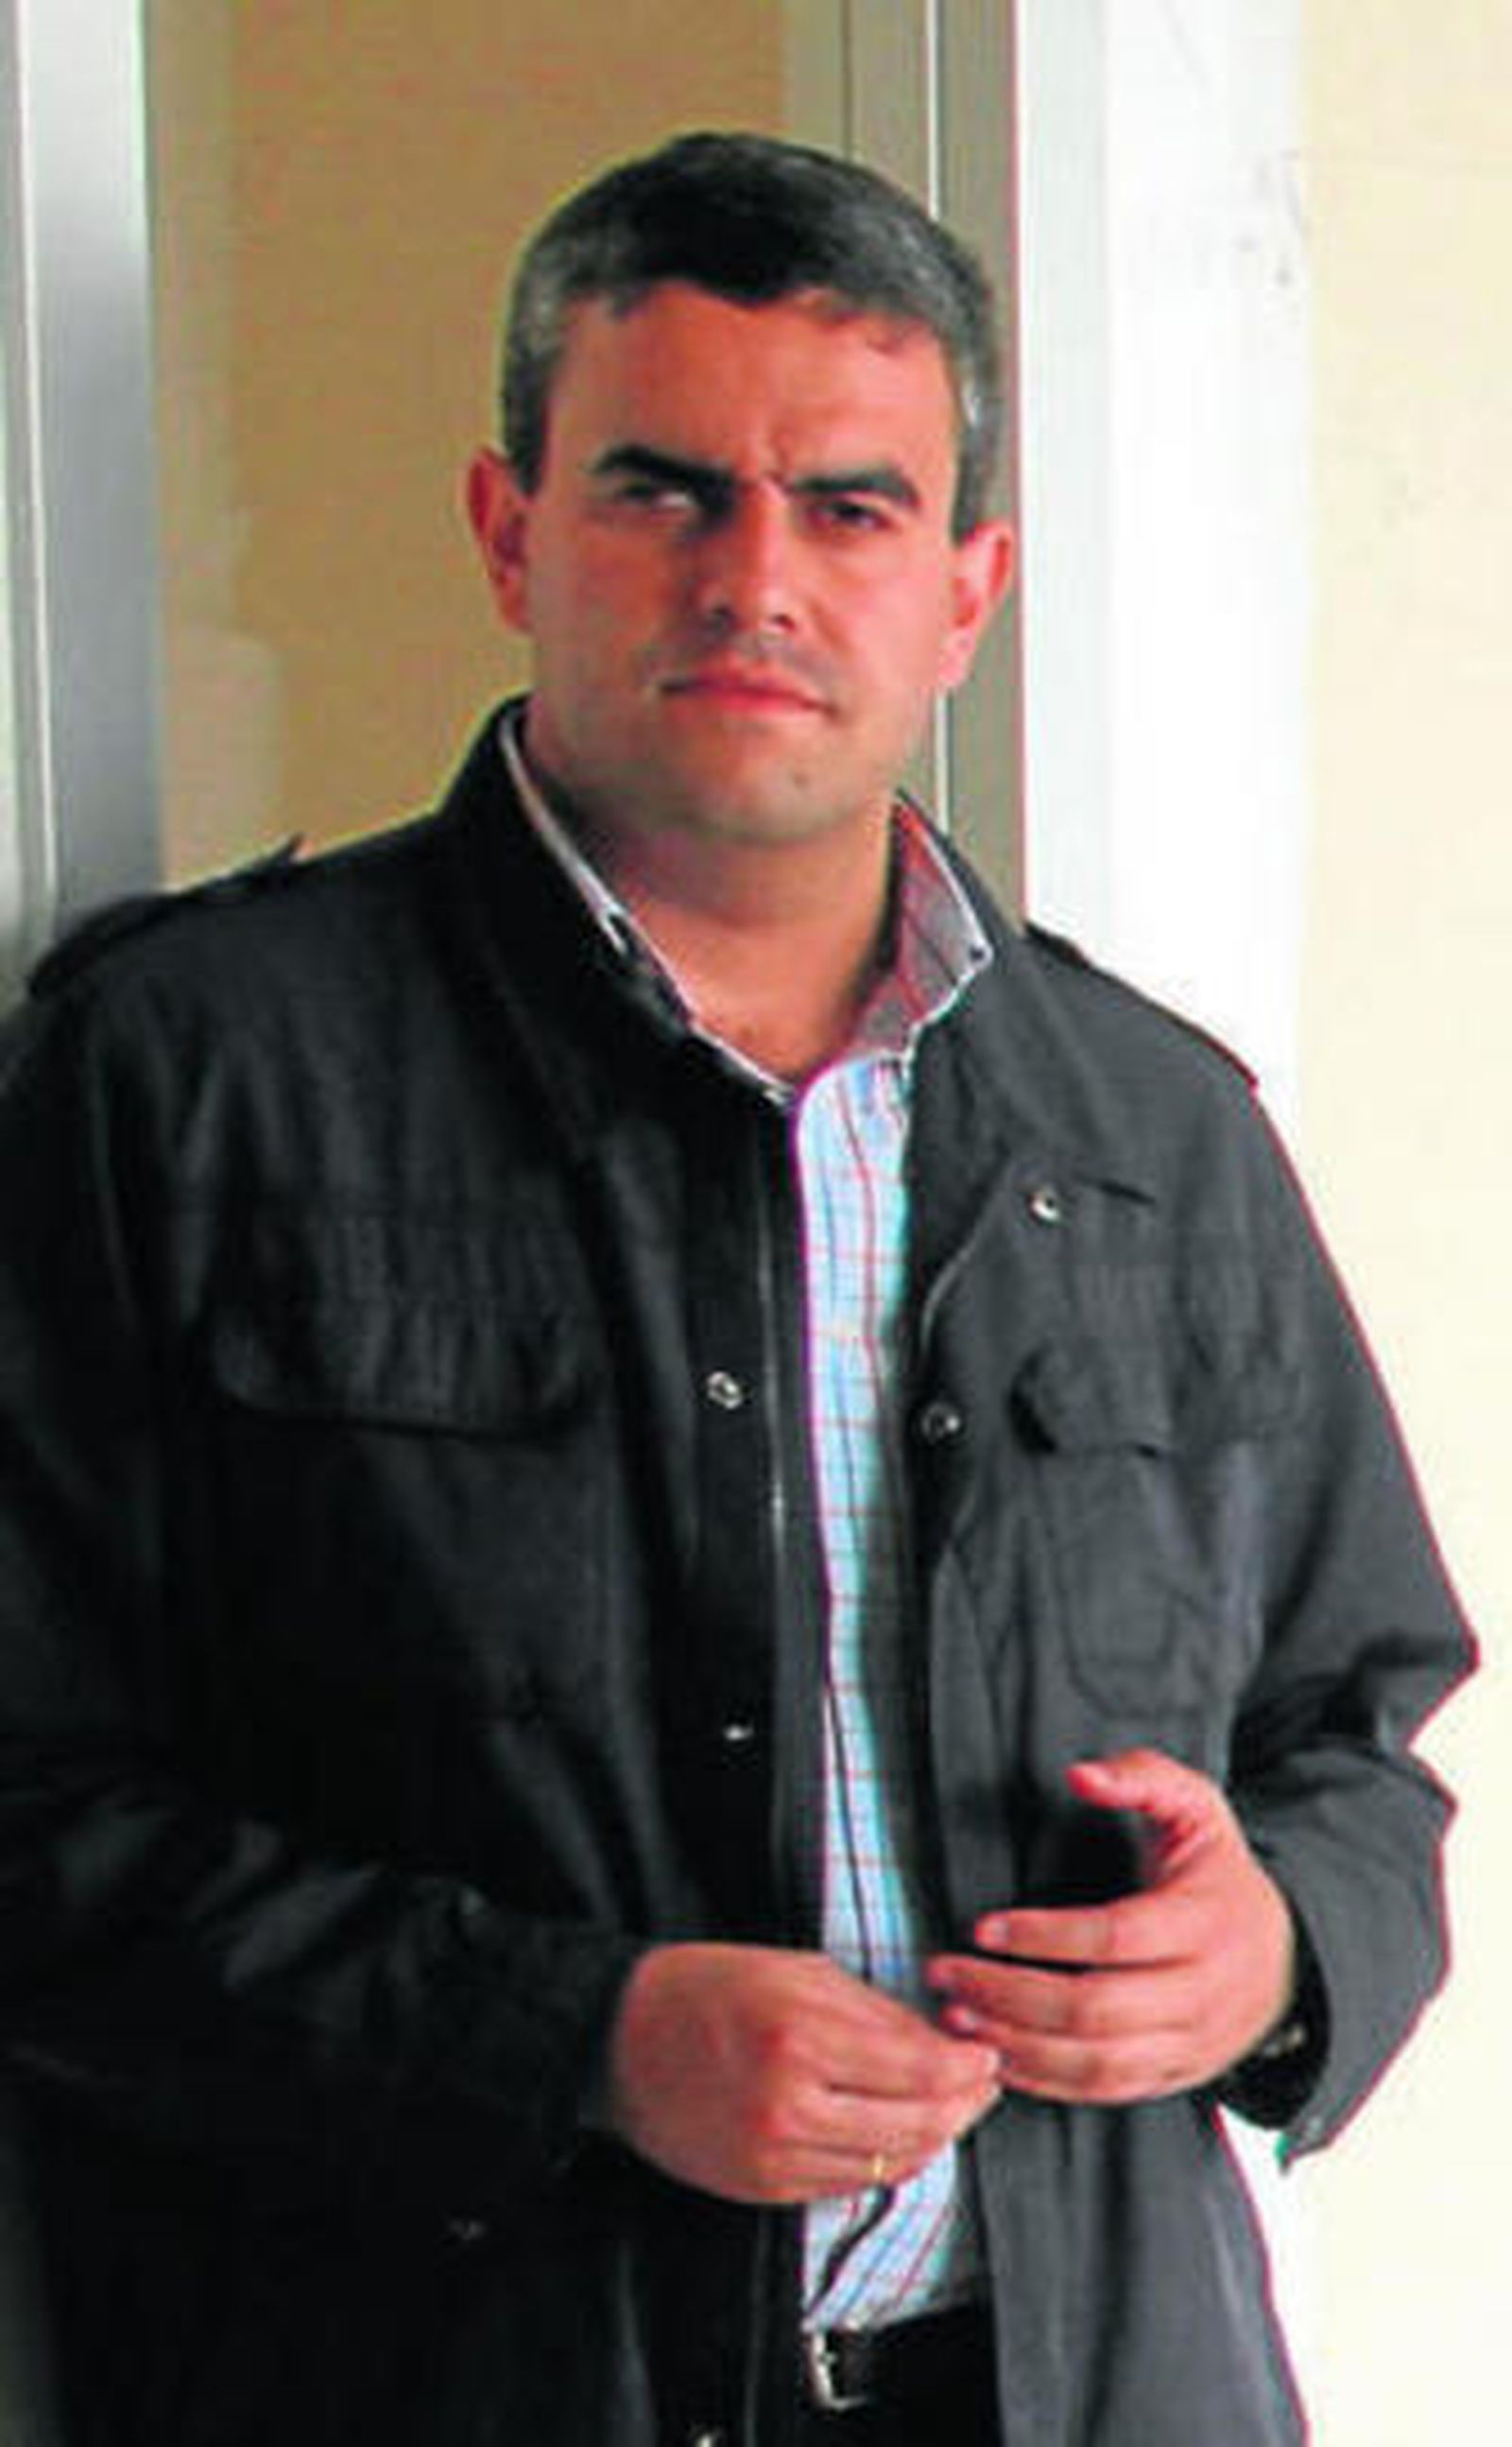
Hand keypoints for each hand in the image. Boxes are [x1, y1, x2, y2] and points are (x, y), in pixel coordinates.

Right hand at [606, 1942, 1000, 2205]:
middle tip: (981, 2082)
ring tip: (949, 2107)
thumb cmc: (708, 1989)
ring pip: (891, 2163)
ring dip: (933, 2136)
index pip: (920, 2070)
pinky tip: (899, 2132)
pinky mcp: (762, 2188)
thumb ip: (874, 2012)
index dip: (968, 2066)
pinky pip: (850, 2183)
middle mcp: (789, 2106)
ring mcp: (775, 2156)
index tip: (986, 2052)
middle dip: (964, 2105)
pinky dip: (888, 2160)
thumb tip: (943, 2044)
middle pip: (917, 2125)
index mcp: (799, 2037)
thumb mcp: (797, 1972)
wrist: (620, 2041)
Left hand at [926, 1749, 1296, 2105]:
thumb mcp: (1197, 1808)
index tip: (982, 1928)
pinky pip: (1105, 2092)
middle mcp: (1202, 1992)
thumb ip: (1142, 1777)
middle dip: (1010, 1995)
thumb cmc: (1220, 1875)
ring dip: (1018, 2045)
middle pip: (1095, 2009)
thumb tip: (1081, 1775)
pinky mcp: (1176, 2076)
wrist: (1287, 1960)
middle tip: (948, 1974)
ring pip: (1096, 2062)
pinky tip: (998, 2057)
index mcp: (1204, 1922)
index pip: (1115, 1937)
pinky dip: (1046, 2081)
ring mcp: (1191, 2044)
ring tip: (958, 2017)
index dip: (1043, 1936)